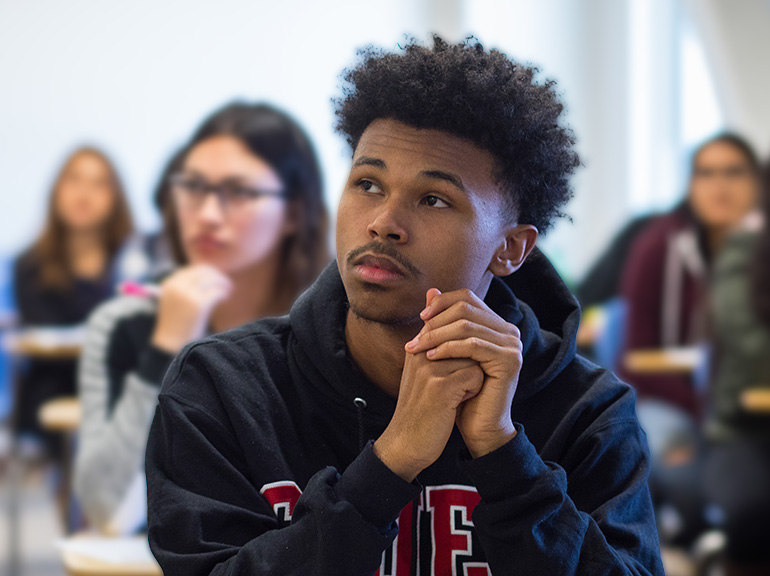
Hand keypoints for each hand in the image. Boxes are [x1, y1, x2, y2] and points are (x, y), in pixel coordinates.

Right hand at [150, 265, 231, 353]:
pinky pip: (216, 292)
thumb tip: (210, 276)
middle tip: (227, 284)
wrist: (170, 344)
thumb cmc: (176, 326)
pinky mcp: (198, 304)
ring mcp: (187, 294)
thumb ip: (187, 288)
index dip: (208, 273)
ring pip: (211, 279)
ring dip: (222, 283)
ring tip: (229, 290)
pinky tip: (225, 297)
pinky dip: (223, 293)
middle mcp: (177, 286)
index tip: (217, 278)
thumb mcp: (176, 302)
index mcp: (169, 284)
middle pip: (203, 271)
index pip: (192, 270)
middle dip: (217, 276)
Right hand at [374, 345, 483, 481]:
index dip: (465, 347)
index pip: (453, 326)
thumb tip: (465, 332)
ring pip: (474, 357)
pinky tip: (457, 403)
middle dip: (471, 362)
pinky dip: (474, 390)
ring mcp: (429, 368)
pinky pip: (475, 375)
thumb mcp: (425, 375)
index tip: (460, 370)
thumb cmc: (422, 409)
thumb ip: (439, 352)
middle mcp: (421, 353)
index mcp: (417, 347)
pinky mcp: (440, 386)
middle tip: (458, 385)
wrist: (406, 443)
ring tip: (456, 394)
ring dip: (473, 377)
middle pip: (466, 340)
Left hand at [405, 288, 521, 457]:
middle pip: (466, 308)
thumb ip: (442, 322)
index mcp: (496, 324)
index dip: (442, 302)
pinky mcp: (510, 360)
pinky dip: (448, 349)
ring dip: (436, 335)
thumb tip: (431, 290)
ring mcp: (512, 345)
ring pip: (467, 326)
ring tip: (416, 349)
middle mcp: (508, 331)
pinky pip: (473, 346)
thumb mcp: (448, 351)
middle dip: (435, 321)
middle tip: (414, 339)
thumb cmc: (462, 390)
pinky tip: (431, 357)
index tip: (420, 317)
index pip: (467, 298)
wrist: (478, 426)